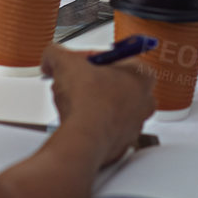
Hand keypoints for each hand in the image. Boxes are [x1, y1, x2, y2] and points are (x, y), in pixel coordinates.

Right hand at [42, 45, 155, 163]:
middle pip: (113, 83)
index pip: (114, 58)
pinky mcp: (123, 143)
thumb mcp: (65, 63)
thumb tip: (51, 57)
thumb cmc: (88, 102)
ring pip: (109, 106)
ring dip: (91, 103)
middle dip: (91, 81)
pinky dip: (91, 124)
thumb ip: (57, 54)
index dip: (88, 60)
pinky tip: (78, 120)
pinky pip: (104, 128)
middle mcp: (145, 100)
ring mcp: (136, 124)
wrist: (84, 139)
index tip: (75, 64)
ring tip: (73, 103)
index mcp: (142, 75)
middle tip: (73, 82)